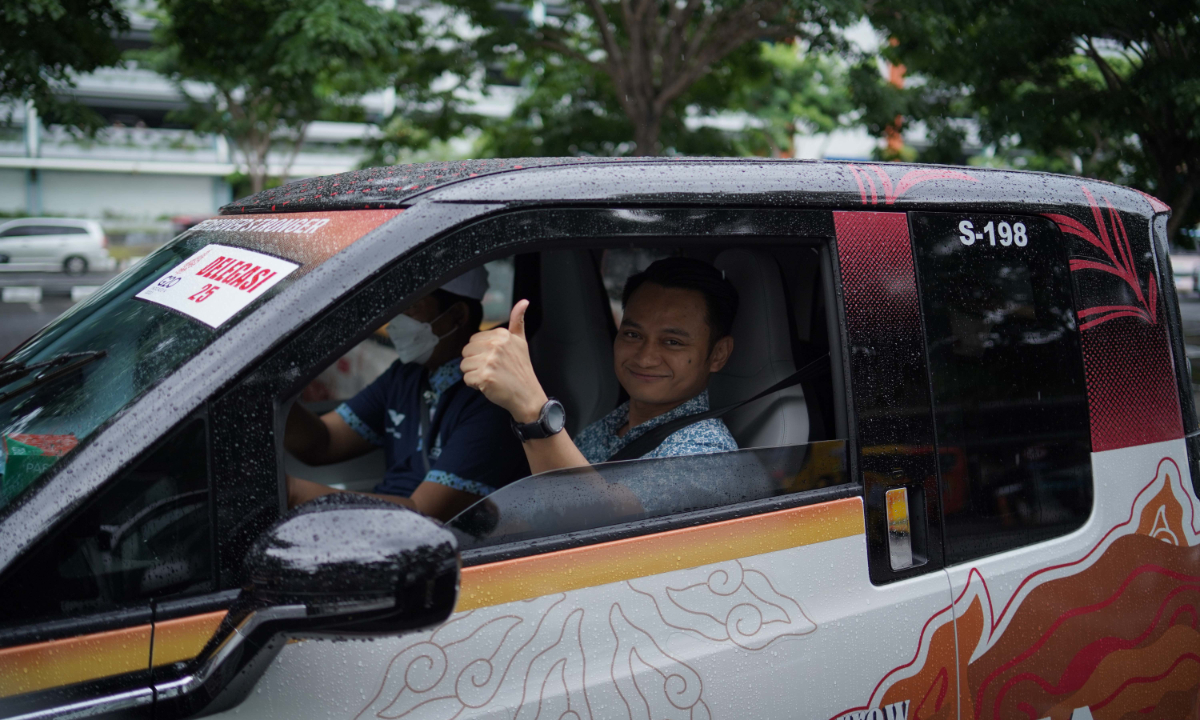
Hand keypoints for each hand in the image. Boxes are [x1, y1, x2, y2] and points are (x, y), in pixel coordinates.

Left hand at [461, 299, 547, 422]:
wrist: (527, 395)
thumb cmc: (521, 369)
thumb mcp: (521, 342)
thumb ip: (518, 321)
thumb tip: (524, 301)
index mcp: (502, 335)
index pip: (474, 340)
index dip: (481, 352)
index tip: (495, 360)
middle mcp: (496, 346)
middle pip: (466, 352)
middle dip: (475, 363)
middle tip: (492, 370)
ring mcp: (490, 361)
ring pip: (464, 365)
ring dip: (474, 374)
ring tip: (490, 377)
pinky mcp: (484, 377)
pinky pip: (467, 379)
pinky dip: (475, 385)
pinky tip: (488, 385)